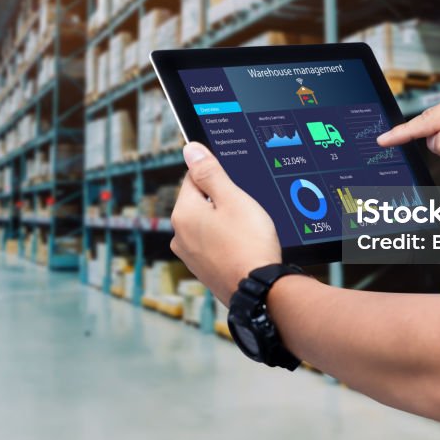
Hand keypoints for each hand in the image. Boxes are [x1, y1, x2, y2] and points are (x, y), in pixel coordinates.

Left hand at [170, 142, 281, 303]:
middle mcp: (179, 235)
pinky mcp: (203, 270)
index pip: (193, 177)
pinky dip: (226, 241)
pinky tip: (244, 245)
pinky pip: (212, 244)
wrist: (260, 290)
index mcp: (183, 213)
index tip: (236, 185)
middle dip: (221, 201)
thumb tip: (190, 149)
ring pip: (207, 224)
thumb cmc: (249, 243)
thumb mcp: (233, 199)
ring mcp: (189, 255)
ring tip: (247, 230)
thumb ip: (210, 172)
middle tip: (246, 209)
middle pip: (200, 201)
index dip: (218, 177)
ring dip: (224, 222)